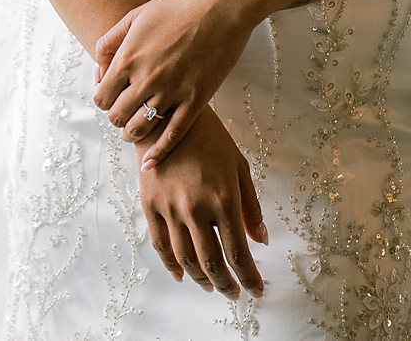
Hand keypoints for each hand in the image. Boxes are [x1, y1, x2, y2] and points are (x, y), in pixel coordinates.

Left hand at [93, 0, 262, 167]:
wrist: (224, 6)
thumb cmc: (182, 5)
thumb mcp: (137, 14)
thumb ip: (111, 40)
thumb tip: (98, 67)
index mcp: (128, 58)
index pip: (101, 97)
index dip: (105, 100)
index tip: (114, 97)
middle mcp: (145, 79)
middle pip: (117, 116)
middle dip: (118, 117)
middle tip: (127, 112)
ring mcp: (171, 91)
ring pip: (139, 129)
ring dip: (133, 134)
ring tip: (136, 130)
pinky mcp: (196, 99)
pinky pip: (173, 135)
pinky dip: (159, 153)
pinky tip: (150, 164)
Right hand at [138, 104, 268, 296]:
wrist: (167, 118)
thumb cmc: (210, 139)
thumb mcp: (238, 167)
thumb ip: (250, 206)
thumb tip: (260, 240)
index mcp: (224, 198)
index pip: (238, 251)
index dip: (248, 276)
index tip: (256, 291)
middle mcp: (196, 209)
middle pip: (212, 262)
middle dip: (227, 283)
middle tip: (235, 293)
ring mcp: (170, 209)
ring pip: (186, 259)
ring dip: (201, 278)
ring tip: (214, 286)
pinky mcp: (150, 206)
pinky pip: (160, 245)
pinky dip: (172, 265)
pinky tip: (182, 275)